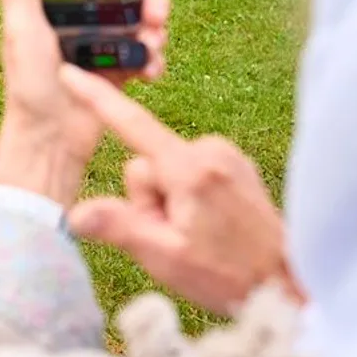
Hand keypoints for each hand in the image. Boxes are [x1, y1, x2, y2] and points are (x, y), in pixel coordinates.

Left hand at [0, 0, 169, 206]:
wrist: (49, 139)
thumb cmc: (28, 84)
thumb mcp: (21, 29)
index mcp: (58, 9)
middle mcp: (81, 25)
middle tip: (158, 8)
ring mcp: (101, 49)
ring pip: (142, 27)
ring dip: (155, 30)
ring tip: (153, 42)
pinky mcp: (117, 74)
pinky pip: (145, 58)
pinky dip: (154, 60)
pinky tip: (150, 70)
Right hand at [62, 67, 296, 315]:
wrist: (286, 284)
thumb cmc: (228, 277)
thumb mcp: (165, 259)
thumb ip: (119, 227)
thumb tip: (75, 214)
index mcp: (190, 170)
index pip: (132, 125)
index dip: (97, 98)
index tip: (70, 73)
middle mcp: (211, 150)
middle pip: (147, 163)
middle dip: (149, 199)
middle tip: (176, 237)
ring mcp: (226, 154)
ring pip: (166, 168)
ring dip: (170, 199)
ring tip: (198, 235)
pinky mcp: (235, 162)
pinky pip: (189, 168)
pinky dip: (189, 194)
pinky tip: (211, 223)